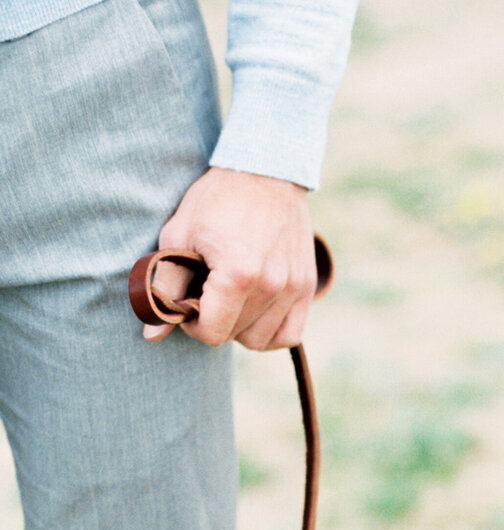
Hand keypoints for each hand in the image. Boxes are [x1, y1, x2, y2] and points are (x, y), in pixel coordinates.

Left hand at [145, 168, 317, 350]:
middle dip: (216, 321)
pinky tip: (256, 314)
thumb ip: (166, 287)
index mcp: (237, 276)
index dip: (193, 325)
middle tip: (208, 293)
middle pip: (235, 336)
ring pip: (261, 341)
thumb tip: (151, 336)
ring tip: (232, 300)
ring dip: (242, 328)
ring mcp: (293, 288)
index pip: (212, 334)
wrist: (266, 170)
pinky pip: (290, 334)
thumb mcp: (179, 236)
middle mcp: (271, 286)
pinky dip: (271, 333)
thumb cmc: (216, 200)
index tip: (189, 303)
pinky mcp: (306, 286)